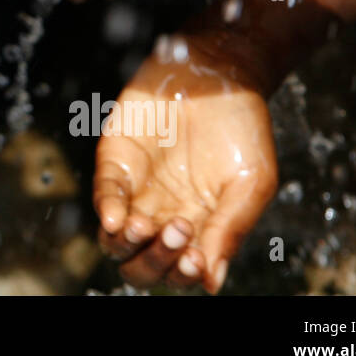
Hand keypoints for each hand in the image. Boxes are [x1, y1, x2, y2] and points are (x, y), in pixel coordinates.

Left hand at [94, 32, 276, 292]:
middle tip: (176, 232)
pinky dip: (107, 212)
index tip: (193, 258)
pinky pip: (103, 196)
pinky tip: (119, 219)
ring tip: (147, 226)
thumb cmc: (242, 127)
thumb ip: (230, 229)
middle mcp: (164, 214)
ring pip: (116, 241)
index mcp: (199, 226)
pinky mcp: (115, 161)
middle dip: (155, 261)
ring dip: (128, 245)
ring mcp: (137, 190)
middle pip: (142, 265)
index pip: (179, 269)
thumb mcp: (251, 182)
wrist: (218, 72)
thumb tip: (211, 283)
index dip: (182, 274)